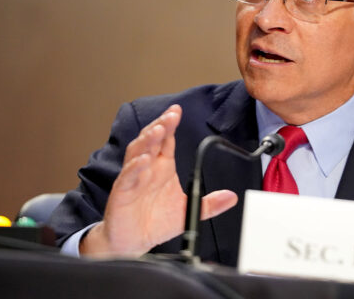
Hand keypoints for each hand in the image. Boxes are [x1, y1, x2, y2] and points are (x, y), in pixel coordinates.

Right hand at [80, 104, 237, 257]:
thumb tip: (231, 197)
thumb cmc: (156, 222)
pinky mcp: (122, 192)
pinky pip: (128, 176)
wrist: (132, 242)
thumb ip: (210, 204)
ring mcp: (134, 178)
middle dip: (161, 126)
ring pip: (138, 152)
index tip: (177, 111)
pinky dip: (135, 167)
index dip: (170, 124)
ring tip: (158, 130)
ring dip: (147, 140)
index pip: (166, 140)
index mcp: (162, 167)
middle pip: (151, 140)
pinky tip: (143, 161)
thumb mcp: (188, 211)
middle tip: (171, 116)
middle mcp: (147, 168)